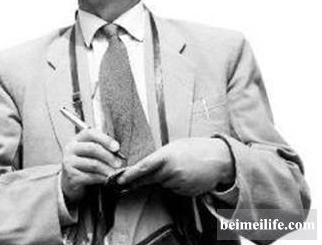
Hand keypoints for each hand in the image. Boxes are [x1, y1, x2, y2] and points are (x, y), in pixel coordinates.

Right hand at [61, 128, 122, 203]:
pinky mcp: (71, 177)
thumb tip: (118, 152)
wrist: (70, 181)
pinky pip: (90, 177)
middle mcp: (71, 149)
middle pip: (92, 148)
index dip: (105, 139)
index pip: (90, 133)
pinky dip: (101, 178)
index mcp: (77, 139)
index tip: (117, 147)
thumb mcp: (91, 153)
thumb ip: (102, 148)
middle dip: (108, 156)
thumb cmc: (84, 163)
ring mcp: (69, 163)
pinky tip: (106, 179)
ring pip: (93, 164)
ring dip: (107, 169)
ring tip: (114, 172)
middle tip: (118, 163)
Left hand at [117, 138, 233, 196]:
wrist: (219, 158)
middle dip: (138, 181)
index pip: (144, 167)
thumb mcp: (175, 146)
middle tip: (125, 182)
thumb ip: (160, 156)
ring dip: (164, 178)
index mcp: (166, 156)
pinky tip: (185, 174)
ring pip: (163, 184)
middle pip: (149, 179)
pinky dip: (175, 183)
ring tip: (179, 166)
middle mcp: (171, 171)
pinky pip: (174, 189)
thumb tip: (146, 166)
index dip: (130, 175)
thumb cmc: (196, 148)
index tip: (119, 180)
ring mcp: (179, 184)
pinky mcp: (186, 192)